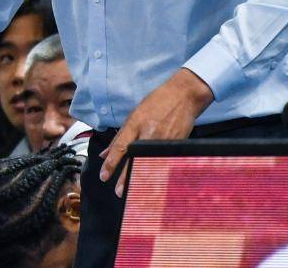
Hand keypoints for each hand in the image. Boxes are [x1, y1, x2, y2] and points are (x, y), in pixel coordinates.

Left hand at [98, 68, 213, 197]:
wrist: (183, 96)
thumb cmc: (157, 103)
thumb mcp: (134, 115)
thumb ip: (119, 136)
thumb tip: (104, 154)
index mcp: (135, 124)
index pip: (120, 147)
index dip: (111, 163)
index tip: (104, 176)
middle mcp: (148, 133)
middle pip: (134, 159)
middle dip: (125, 176)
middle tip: (119, 191)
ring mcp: (163, 140)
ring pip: (150, 163)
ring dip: (142, 178)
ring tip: (135, 192)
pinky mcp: (175, 144)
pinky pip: (163, 161)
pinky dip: (157, 173)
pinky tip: (154, 184)